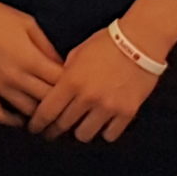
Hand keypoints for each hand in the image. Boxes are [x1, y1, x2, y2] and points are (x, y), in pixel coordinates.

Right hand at [0, 0, 61, 127]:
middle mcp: (16, 76)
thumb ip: (47, 46)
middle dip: (59, 103)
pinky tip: (20, 119)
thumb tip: (61, 65)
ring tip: (48, 114)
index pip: (60, 82)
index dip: (70, 85)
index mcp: (30, 58)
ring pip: (26, 111)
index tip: (74, 86)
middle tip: (66, 105)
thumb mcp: (28, 24)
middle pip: (47, 100)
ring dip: (39, 114)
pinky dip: (11, 121)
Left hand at [25, 26, 163, 142]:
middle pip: (62, 126)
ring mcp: (108, 107)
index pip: (46, 111)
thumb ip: (64, 74)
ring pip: (84, 135)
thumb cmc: (108, 42)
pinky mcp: (127, 112)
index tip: (35, 128)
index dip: (37, 123)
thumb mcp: (78, 52)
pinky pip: (109, 135)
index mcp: (71, 81)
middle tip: (53, 131)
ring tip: (80, 125)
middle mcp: (88, 97)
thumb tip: (54, 91)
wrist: (141, 40)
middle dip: (54, 130)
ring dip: (80, 131)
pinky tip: (103, 124)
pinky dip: (104, 131)